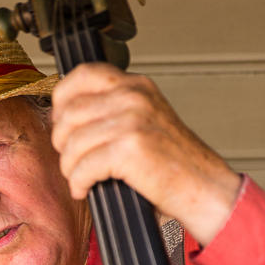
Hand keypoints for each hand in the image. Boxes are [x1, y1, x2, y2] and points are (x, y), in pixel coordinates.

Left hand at [51, 63, 241, 245]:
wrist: (205, 188)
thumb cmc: (174, 163)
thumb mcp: (146, 121)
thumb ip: (113, 110)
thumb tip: (66, 118)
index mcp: (137, 85)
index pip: (83, 75)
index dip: (61, 99)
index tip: (59, 121)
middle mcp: (133, 97)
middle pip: (69, 112)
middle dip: (62, 142)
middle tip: (71, 159)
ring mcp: (131, 120)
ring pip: (72, 142)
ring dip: (69, 167)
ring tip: (79, 178)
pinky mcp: (129, 149)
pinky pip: (82, 167)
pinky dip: (78, 183)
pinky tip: (84, 189)